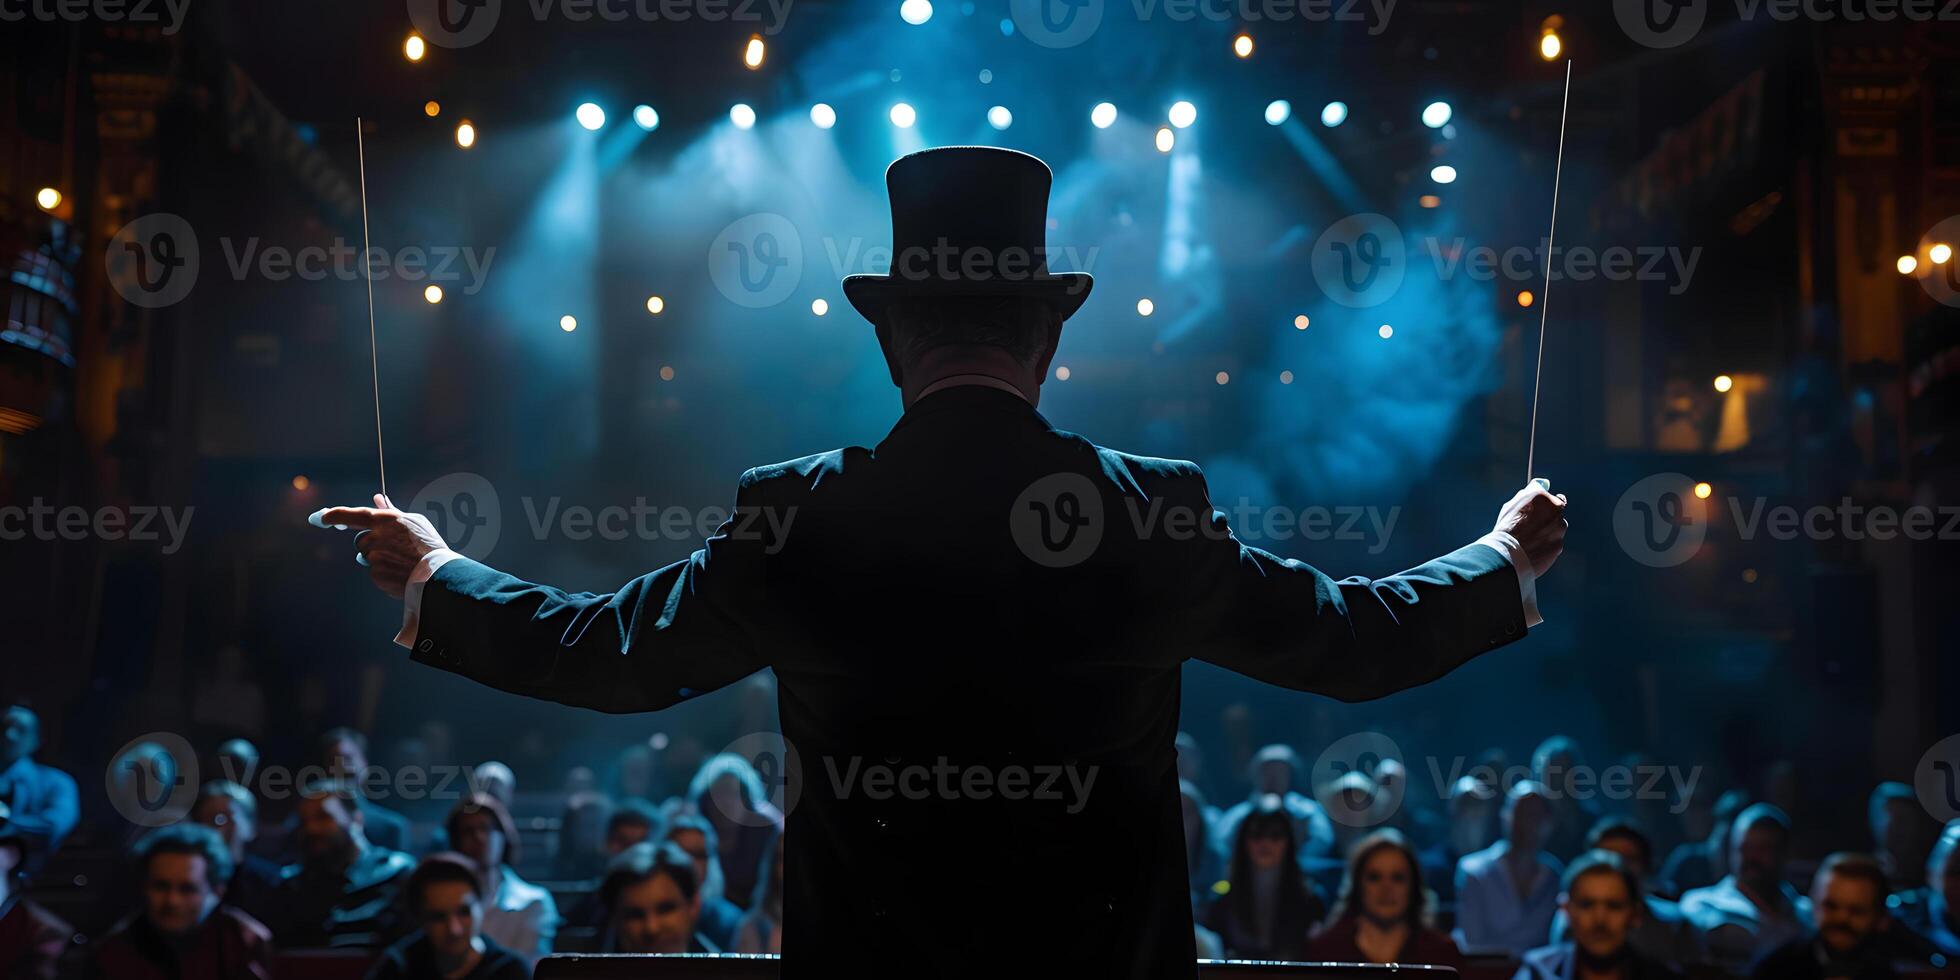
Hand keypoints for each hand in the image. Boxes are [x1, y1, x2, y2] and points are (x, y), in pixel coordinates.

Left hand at [311, 494, 449, 598]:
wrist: (438, 573)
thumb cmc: (428, 545)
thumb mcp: (413, 522)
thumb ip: (391, 510)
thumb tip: (377, 497)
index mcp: (384, 519)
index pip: (349, 515)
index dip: (331, 516)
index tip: (318, 518)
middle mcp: (375, 536)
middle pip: (361, 540)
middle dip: (372, 544)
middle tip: (396, 549)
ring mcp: (374, 555)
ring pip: (367, 556)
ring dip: (379, 558)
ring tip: (402, 561)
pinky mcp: (375, 573)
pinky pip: (374, 572)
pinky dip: (384, 572)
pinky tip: (400, 572)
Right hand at [1493, 482, 1567, 576]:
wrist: (1508, 554)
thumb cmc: (1507, 528)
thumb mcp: (1512, 505)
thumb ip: (1527, 496)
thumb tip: (1537, 487)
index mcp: (1543, 497)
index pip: (1551, 497)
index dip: (1544, 504)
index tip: (1539, 510)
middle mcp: (1555, 510)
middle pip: (1556, 512)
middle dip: (1548, 517)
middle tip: (1533, 526)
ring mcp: (1559, 528)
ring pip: (1556, 528)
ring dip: (1548, 532)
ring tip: (1529, 540)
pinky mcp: (1559, 545)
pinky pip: (1554, 543)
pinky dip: (1546, 545)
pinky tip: (1532, 549)